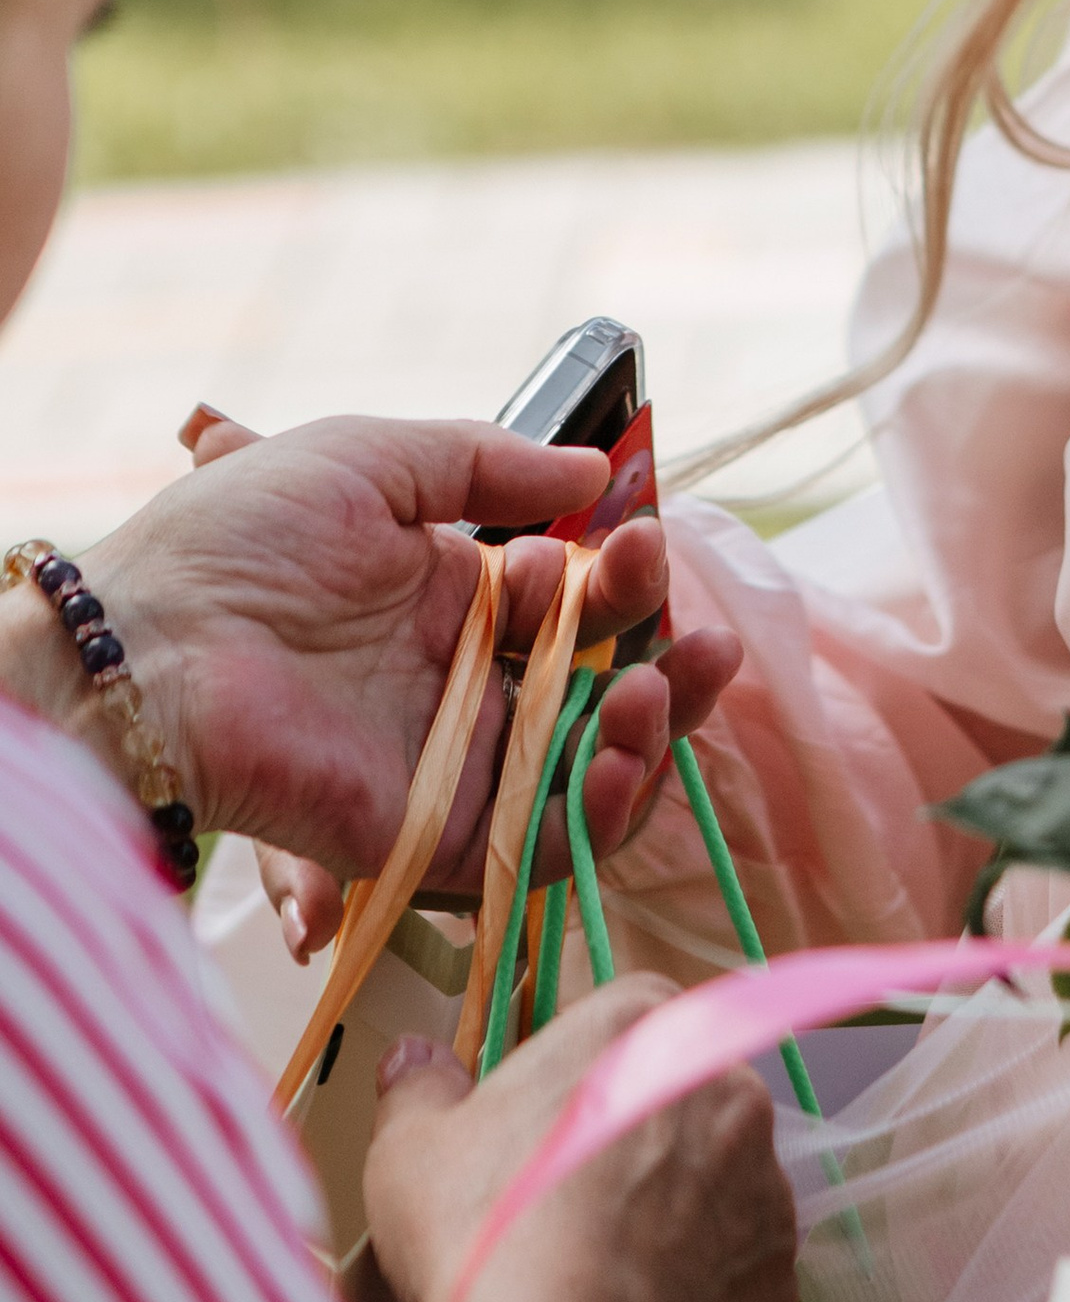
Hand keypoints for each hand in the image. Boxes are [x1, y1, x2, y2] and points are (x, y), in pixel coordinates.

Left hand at [63, 414, 738, 948]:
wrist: (147, 648)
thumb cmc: (236, 542)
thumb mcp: (368, 460)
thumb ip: (486, 464)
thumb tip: (594, 471)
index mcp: (447, 601)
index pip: (571, 605)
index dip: (619, 580)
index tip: (635, 540)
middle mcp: (460, 686)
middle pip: (600, 690)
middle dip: (664, 657)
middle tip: (691, 627)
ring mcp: (454, 765)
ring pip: (590, 769)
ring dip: (652, 732)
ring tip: (662, 685)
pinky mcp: (436, 835)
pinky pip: (543, 841)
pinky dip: (603, 808)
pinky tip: (627, 751)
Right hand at [368, 979, 797, 1301]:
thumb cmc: (484, 1233)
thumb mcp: (411, 1151)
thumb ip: (421, 1090)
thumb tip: (416, 1061)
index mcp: (641, 1027)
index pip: (626, 1023)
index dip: (582, 1078)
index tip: (543, 1130)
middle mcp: (727, 1088)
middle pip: (682, 1103)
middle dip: (638, 1147)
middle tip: (568, 1211)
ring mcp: (766, 1184)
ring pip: (720, 1189)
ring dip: (676, 1219)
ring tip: (600, 1280)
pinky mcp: (781, 1275)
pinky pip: (738, 1275)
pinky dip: (698, 1296)